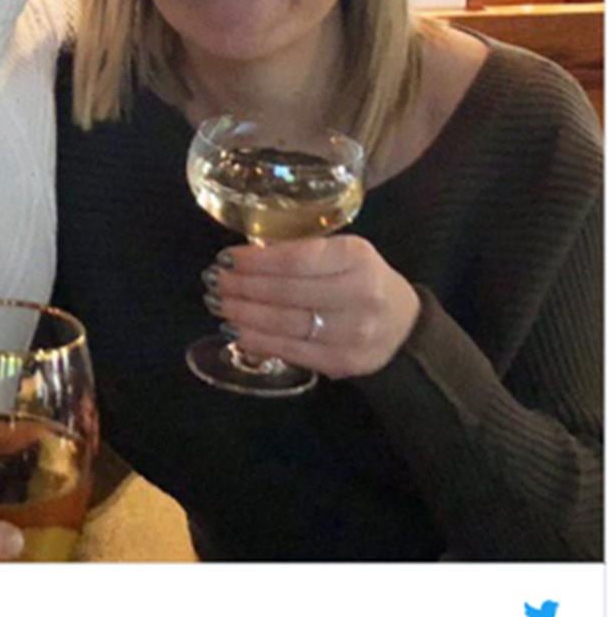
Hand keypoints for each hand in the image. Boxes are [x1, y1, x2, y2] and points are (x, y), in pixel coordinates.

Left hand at [205, 236, 421, 379]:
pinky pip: (291, 351)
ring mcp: (352, 332)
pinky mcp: (343, 362)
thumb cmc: (361, 281)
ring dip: (243, 315)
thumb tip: (241, 261)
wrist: (402, 327)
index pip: (296, 259)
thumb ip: (302, 254)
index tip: (225, 258)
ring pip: (285, 324)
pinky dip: (258, 341)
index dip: (254, 261)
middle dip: (241, 287)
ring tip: (218, 304)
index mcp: (357, 257)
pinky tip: (237, 332)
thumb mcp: (343, 255)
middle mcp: (359, 293)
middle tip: (213, 282)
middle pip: (286, 292)